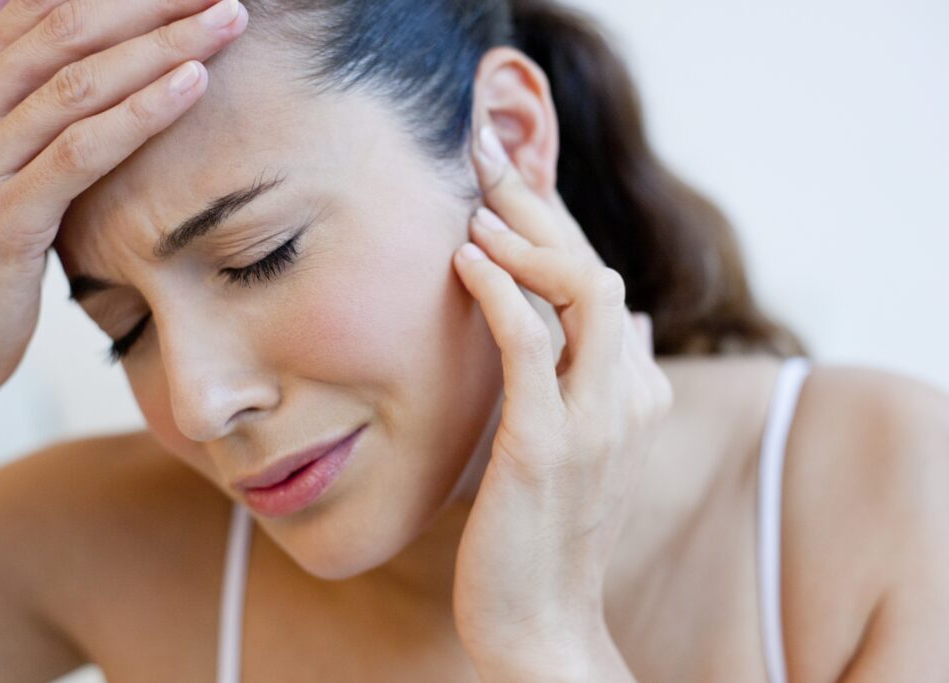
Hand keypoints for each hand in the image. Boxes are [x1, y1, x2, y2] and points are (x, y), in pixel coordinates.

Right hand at [0, 0, 246, 402]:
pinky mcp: (7, 217)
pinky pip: (84, 150)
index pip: (43, 11)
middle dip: (151, 4)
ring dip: (163, 46)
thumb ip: (10, 96)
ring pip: (81, 83)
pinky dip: (143, 112)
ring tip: (225, 20)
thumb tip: (10, 16)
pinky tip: (193, 85)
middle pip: (68, 32)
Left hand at [450, 124, 673, 666]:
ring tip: (479, 203)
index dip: (556, 225)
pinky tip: (465, 258)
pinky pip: (533, 347)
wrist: (543, 625)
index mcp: (633, 391)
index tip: (506, 183)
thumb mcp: (580, 448)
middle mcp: (628, 395)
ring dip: (530, 238)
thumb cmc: (544, 534)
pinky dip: (502, 294)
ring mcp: (595, 420)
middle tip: (489, 156)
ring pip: (584, 293)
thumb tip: (635, 327)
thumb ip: (602, 384)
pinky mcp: (548, 446)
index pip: (600, 282)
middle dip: (543, 206)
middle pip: (596, 270)